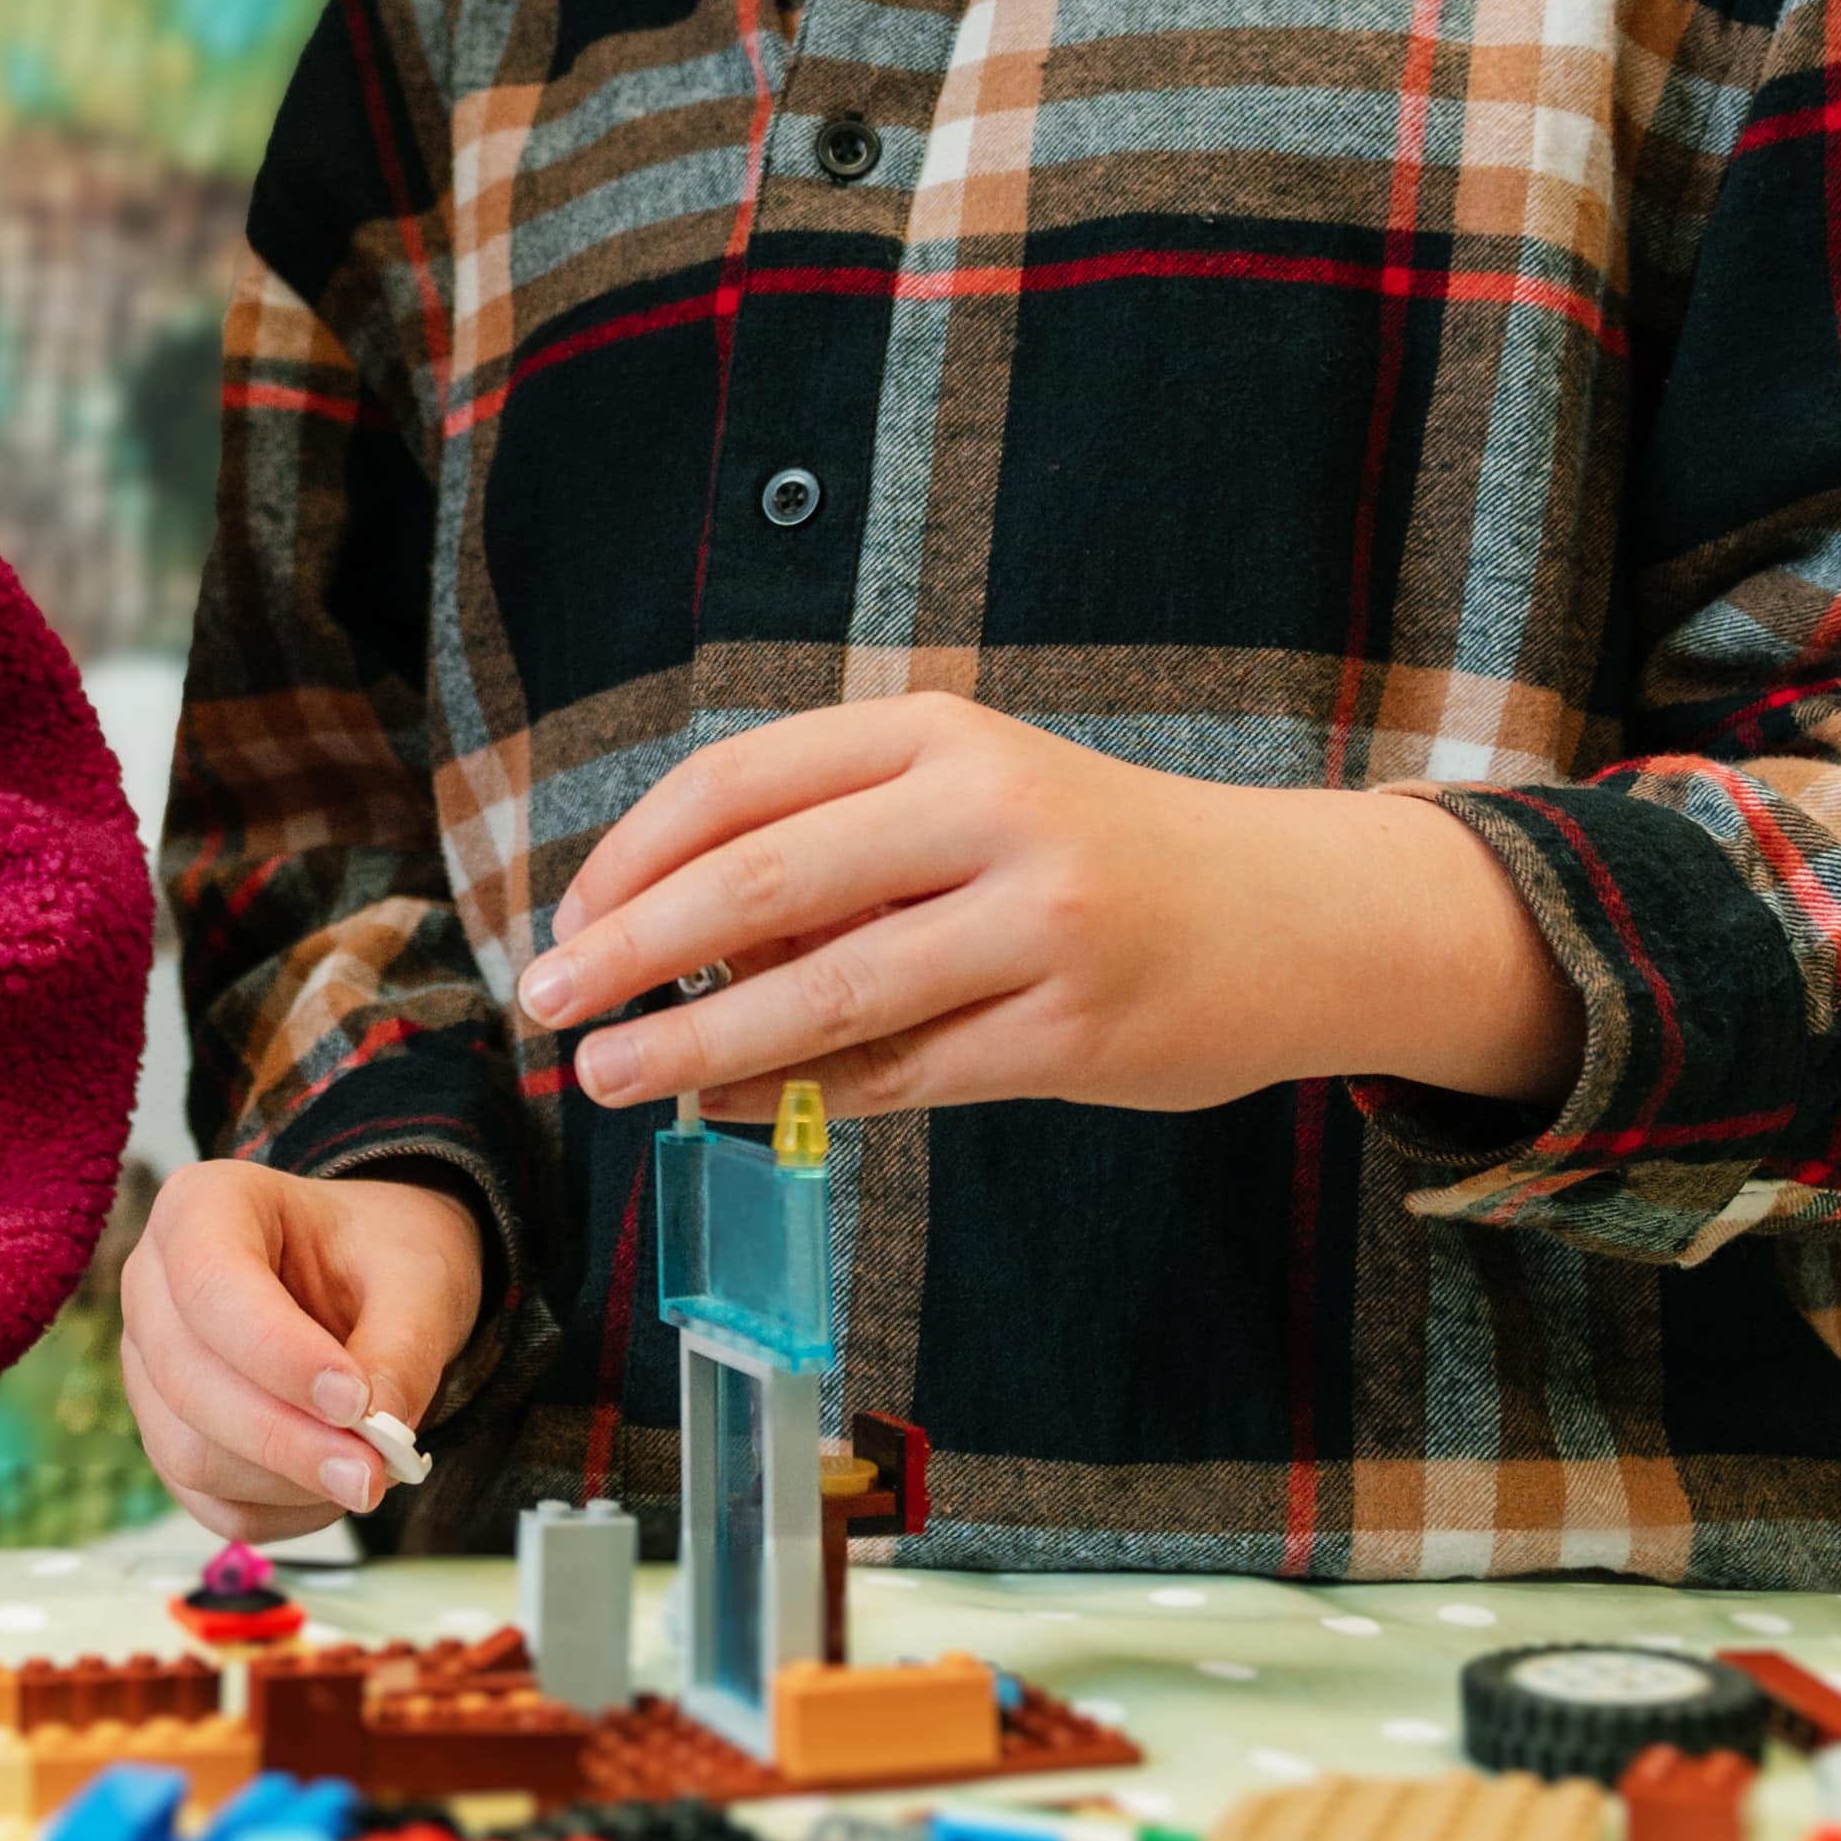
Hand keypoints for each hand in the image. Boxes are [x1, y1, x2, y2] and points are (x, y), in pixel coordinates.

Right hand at [118, 1158, 484, 1542]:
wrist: (371, 1277)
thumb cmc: (381, 1254)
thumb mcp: (419, 1279)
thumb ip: (401, 1349)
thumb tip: (378, 1435)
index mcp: (202, 1207)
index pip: (209, 1283)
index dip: (277, 1352)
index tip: (355, 1400)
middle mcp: (152, 1284)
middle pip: (188, 1381)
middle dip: (287, 1438)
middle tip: (377, 1470)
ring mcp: (148, 1366)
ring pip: (189, 1453)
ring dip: (287, 1481)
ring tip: (369, 1470)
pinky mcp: (167, 1435)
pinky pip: (207, 1500)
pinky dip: (278, 1510)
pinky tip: (334, 1486)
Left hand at [510, 699, 1578, 1119]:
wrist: (1294, 913)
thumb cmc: (1096, 853)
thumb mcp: (969, 798)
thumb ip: (835, 845)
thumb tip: (657, 933)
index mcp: (940, 734)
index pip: (737, 784)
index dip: (629, 858)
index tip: (563, 917)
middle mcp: (987, 813)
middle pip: (758, 886)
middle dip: (628, 950)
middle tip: (547, 1002)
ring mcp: (1035, 926)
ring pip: (821, 997)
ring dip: (693, 1042)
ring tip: (608, 1074)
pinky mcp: (1067, 1034)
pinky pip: (895, 1075)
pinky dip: (792, 1096)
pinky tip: (721, 1106)